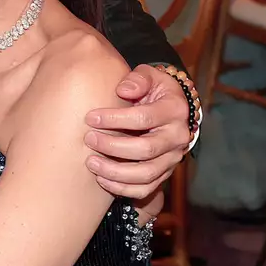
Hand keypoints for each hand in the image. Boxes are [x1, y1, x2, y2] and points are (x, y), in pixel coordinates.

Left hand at [82, 64, 191, 198]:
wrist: (169, 109)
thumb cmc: (152, 90)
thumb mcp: (149, 76)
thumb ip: (137, 79)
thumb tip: (123, 89)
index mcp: (174, 110)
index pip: (144, 118)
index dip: (115, 119)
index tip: (90, 117)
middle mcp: (178, 137)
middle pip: (145, 149)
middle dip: (112, 146)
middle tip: (88, 139)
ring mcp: (172, 158)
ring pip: (146, 174)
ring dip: (115, 172)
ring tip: (90, 162)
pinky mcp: (165, 173)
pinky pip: (145, 188)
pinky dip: (122, 188)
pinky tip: (101, 179)